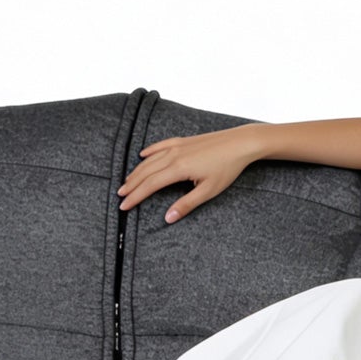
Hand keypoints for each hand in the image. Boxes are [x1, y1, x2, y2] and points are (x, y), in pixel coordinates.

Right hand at [116, 125, 262, 222]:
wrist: (240, 143)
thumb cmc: (227, 167)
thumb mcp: (208, 191)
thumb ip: (186, 204)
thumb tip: (168, 218)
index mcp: (178, 169)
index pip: (150, 185)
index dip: (135, 196)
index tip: (124, 206)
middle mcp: (173, 155)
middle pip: (146, 173)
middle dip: (131, 186)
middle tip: (120, 197)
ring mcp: (177, 146)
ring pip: (150, 160)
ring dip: (137, 172)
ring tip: (127, 182)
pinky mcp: (183, 141)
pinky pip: (160, 146)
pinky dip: (149, 152)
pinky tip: (142, 156)